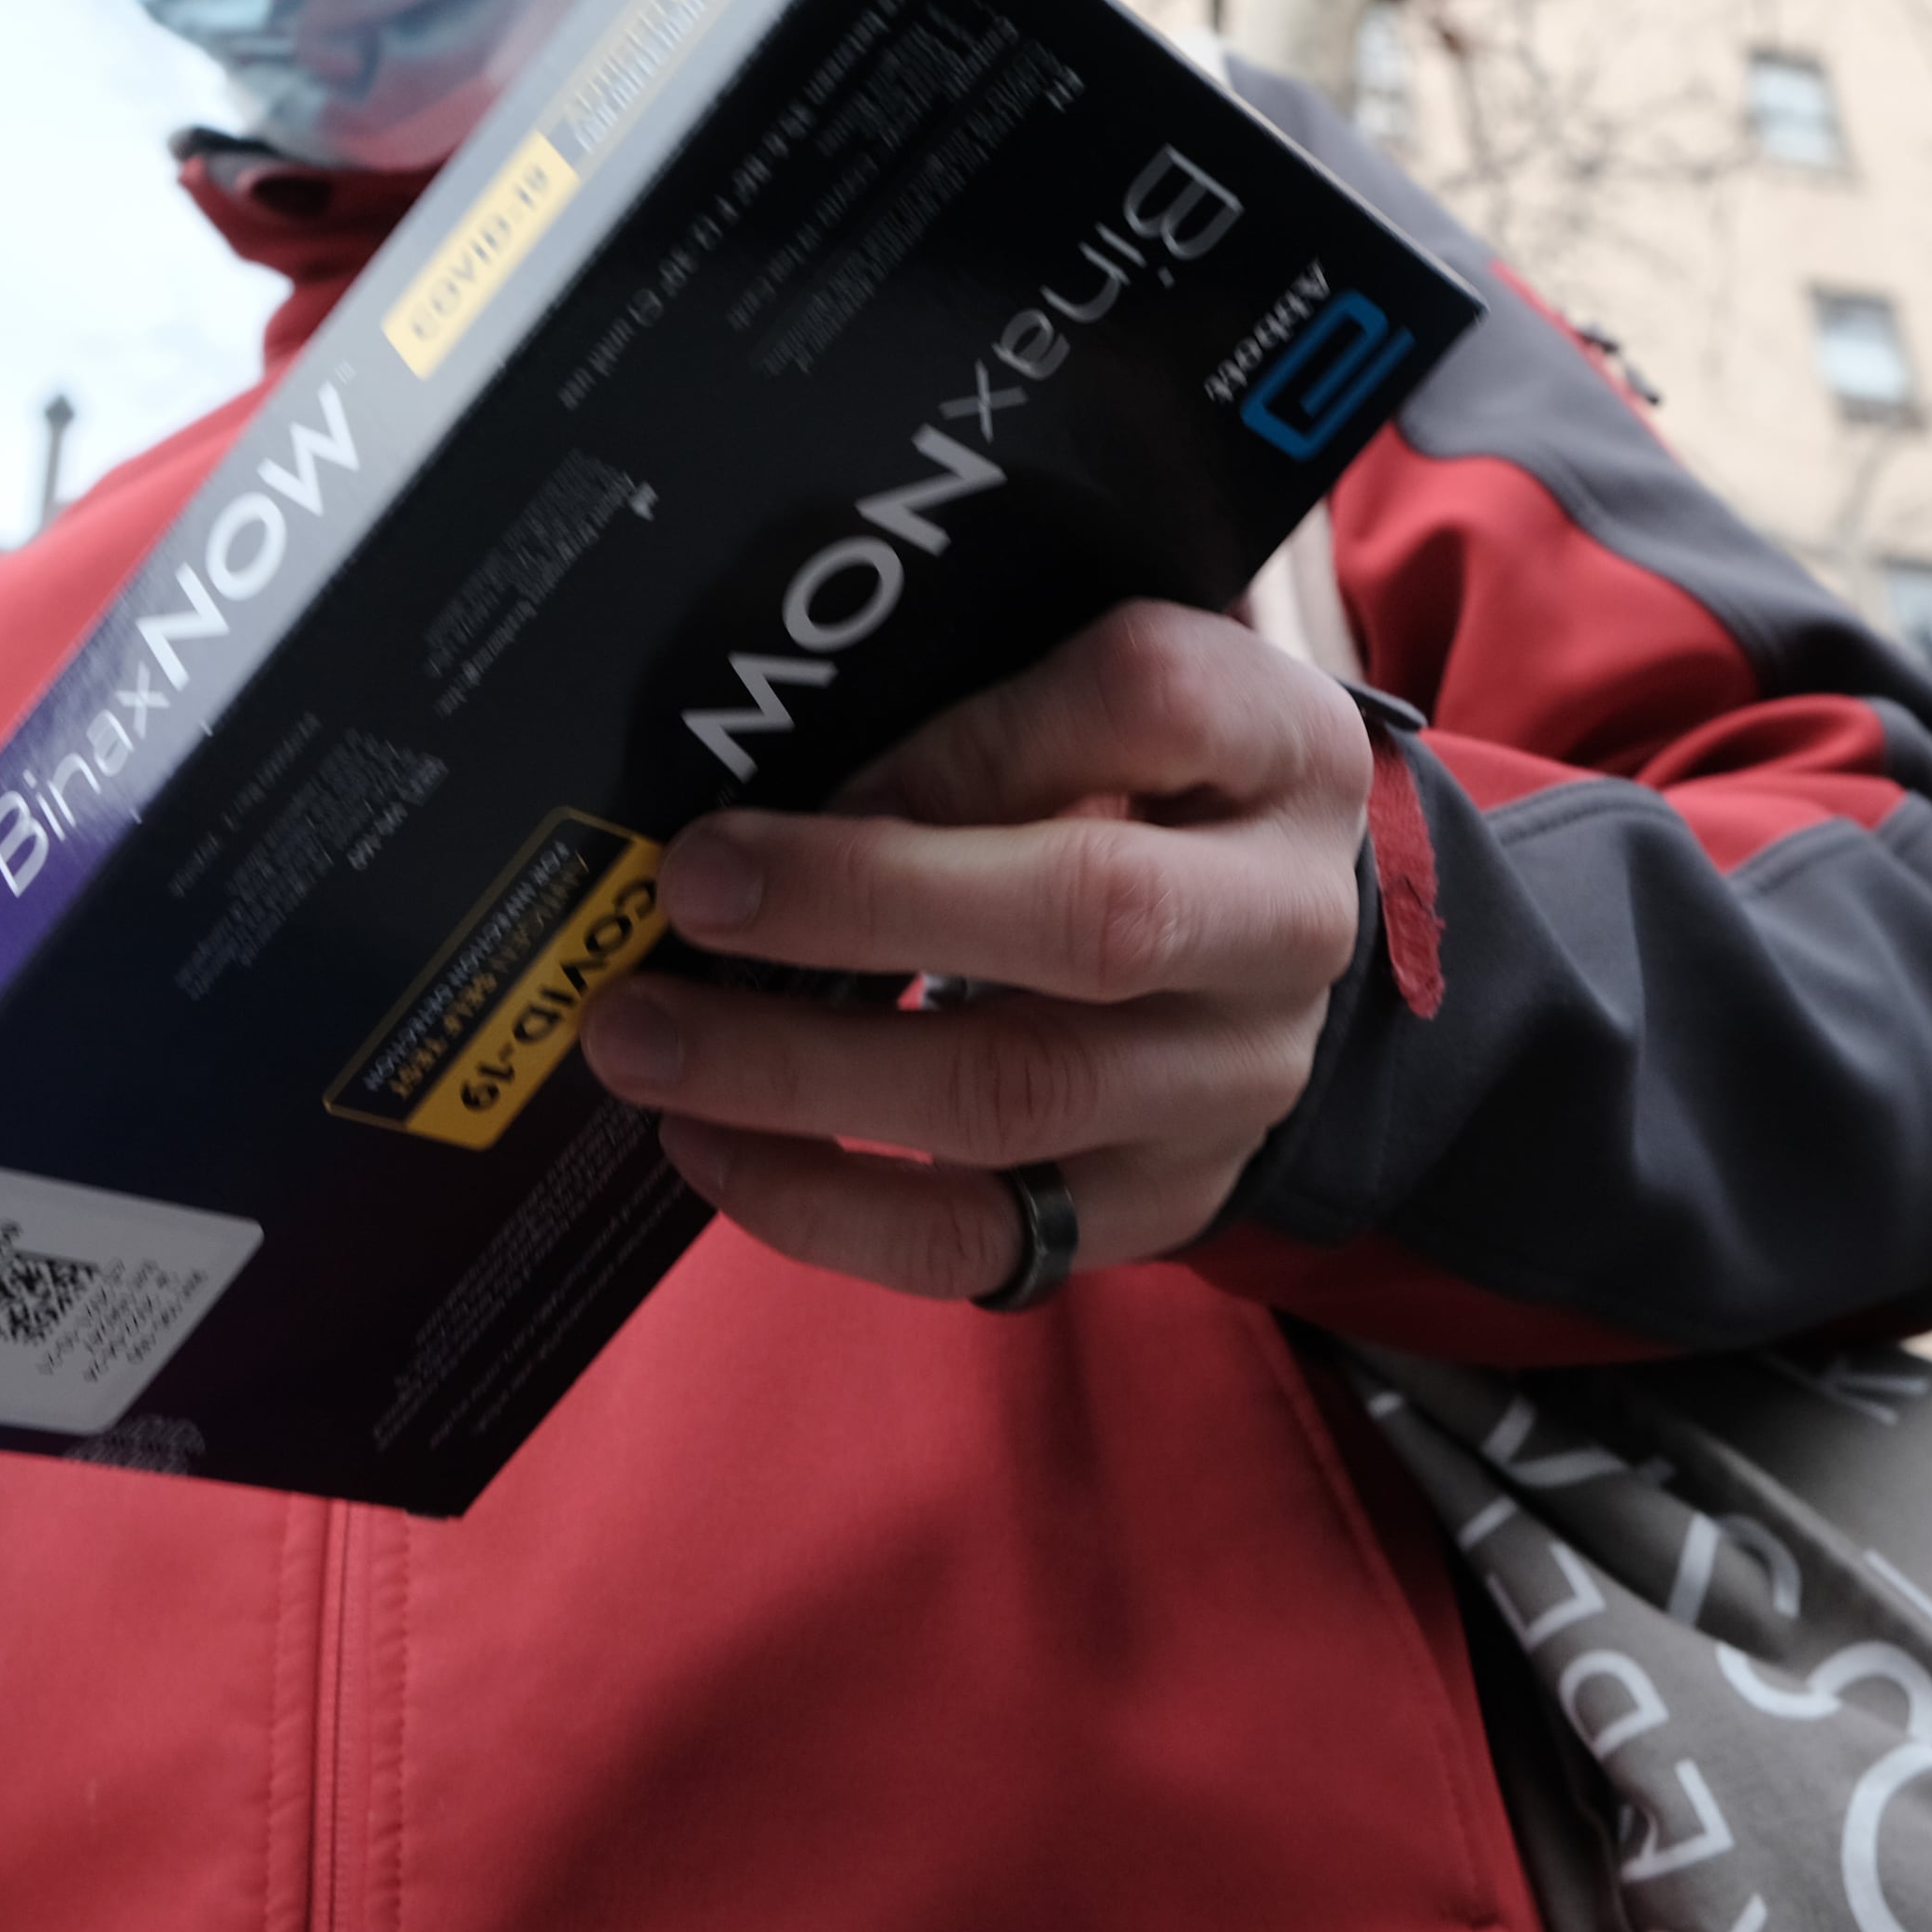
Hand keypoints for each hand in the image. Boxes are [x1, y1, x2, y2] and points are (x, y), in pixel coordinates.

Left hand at [579, 600, 1371, 1304]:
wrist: (1267, 952)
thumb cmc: (1147, 789)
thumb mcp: (1111, 695)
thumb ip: (989, 699)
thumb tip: (759, 775)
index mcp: (1283, 747)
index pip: (1145, 698)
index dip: (964, 732)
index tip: (806, 758)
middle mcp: (1285, 922)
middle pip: (1095, 917)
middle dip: (861, 905)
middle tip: (686, 895)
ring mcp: (1231, 1083)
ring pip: (1020, 1095)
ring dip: (801, 1072)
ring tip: (646, 1042)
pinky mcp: (1154, 1204)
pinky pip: (982, 1236)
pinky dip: (825, 1204)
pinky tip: (711, 1152)